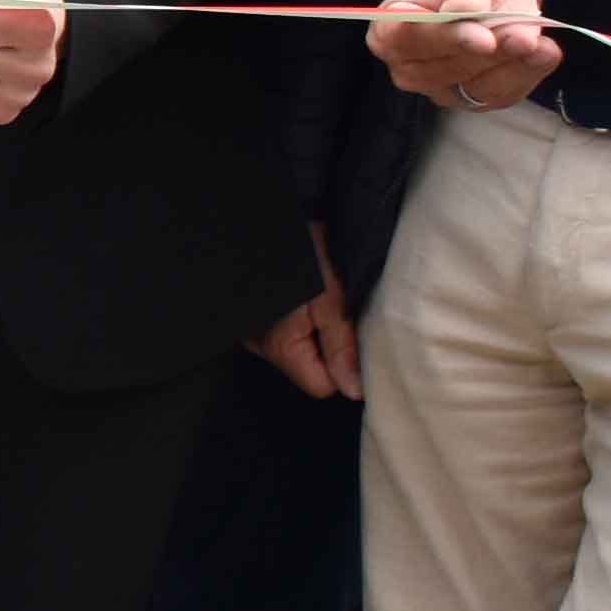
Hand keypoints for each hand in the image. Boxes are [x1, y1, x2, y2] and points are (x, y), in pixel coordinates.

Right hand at [251, 234, 361, 401]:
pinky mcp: (254, 316)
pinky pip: (284, 333)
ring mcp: (254, 332)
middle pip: (308, 368)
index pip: (321, 385)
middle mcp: (261, 345)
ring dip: (316, 333)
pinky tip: (304, 298)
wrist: (271, 219)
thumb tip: (354, 391)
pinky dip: (299, 321)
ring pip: (298, 350)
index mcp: (280, 346)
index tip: (356, 339)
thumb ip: (342, 348)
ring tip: (322, 301)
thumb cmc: (304, 254)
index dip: (344, 367)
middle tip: (339, 314)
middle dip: (329, 349)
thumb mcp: (333, 300)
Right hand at [371, 0, 559, 109]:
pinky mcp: (477, 91)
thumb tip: (466, 13)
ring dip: (514, 68)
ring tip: (538, 42)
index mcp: (391, 29)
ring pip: (478, 89)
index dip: (447, 40)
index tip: (483, 37)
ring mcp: (443, 84)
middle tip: (521, 36)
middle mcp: (410, 65)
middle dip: (489, 55)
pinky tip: (545, 51)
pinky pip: (504, 93)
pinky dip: (529, 74)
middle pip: (447, 71)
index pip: (410, 41)